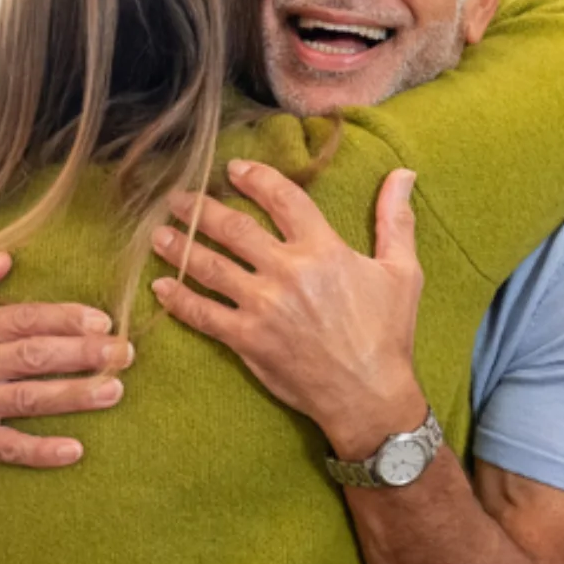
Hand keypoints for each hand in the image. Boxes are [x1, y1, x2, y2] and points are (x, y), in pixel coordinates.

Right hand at [0, 252, 128, 469]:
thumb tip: (5, 256)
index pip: (21, 319)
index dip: (64, 319)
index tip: (103, 320)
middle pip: (33, 356)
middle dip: (84, 353)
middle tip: (125, 353)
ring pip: (27, 400)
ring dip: (75, 396)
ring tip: (115, 390)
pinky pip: (6, 447)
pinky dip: (40, 450)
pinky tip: (75, 450)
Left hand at [150, 162, 428, 458]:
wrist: (369, 393)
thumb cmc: (388, 333)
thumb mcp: (403, 272)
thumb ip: (396, 221)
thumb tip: (403, 175)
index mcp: (324, 250)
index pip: (282, 199)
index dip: (256, 178)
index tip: (235, 169)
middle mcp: (288, 272)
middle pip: (234, 228)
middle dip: (200, 209)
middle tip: (178, 198)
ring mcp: (262, 306)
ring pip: (209, 266)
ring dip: (179, 246)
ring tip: (160, 233)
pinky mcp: (246, 338)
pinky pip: (201, 314)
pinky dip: (177, 299)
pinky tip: (160, 286)